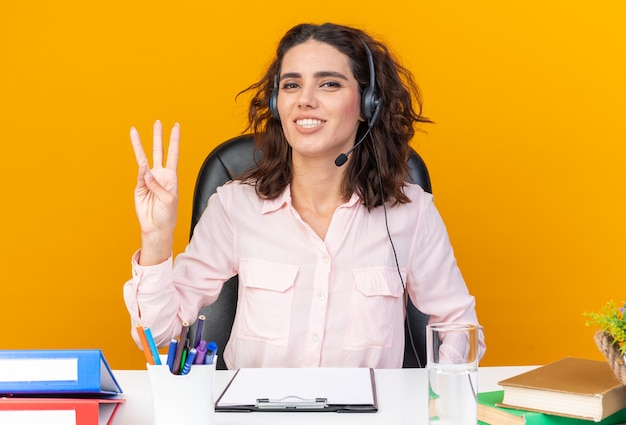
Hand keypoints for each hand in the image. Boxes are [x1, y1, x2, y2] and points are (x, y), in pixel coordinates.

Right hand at [130, 120, 179, 263]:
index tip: (176, 127)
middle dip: (158, 137)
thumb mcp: (168, 199)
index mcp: (172, 176)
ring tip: (134, 132)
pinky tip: (143, 165)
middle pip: (158, 152)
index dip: (174, 141)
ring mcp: (149, 180)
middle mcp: (160, 175)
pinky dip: (141, 171)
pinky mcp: (139, 187)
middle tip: (158, 122)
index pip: (173, 154)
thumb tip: (145, 170)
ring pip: (143, 159)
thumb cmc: (167, 214)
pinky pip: (139, 176)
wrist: (156, 227)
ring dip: (140, 146)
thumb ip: (158, 185)